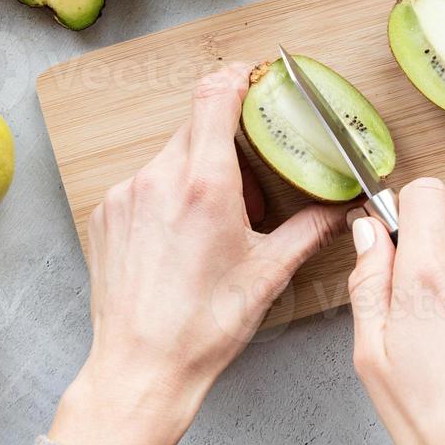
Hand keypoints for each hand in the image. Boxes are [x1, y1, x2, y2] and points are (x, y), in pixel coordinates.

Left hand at [51, 64, 347, 444]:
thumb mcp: (268, 274)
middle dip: (224, 141)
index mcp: (204, 184)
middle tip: (247, 173)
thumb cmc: (203, 327)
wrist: (141, 368)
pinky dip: (165, 197)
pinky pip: (142, 185)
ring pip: (168, 158)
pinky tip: (179, 238)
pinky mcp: (105, 215)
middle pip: (195, 127)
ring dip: (194, 173)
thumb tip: (339, 210)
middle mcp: (159, 178)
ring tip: (213, 220)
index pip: (215, 95)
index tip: (250, 76)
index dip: (235, 76)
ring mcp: (125, 195)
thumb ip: (308, 230)